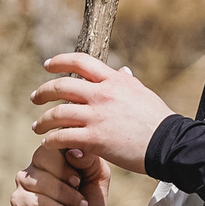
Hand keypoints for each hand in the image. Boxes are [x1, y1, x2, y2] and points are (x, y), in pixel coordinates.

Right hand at [8, 141, 109, 205]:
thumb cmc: (89, 205)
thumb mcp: (97, 179)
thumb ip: (90, 159)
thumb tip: (73, 151)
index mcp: (43, 163)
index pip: (44, 154)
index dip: (62, 168)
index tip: (78, 182)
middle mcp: (26, 178)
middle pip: (40, 180)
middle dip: (67, 196)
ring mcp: (18, 199)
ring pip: (35, 202)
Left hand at [28, 53, 173, 175]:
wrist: (169, 144)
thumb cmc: (158, 120)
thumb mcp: (142, 93)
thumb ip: (127, 82)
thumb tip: (123, 71)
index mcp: (114, 80)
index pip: (81, 61)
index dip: (60, 61)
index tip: (48, 65)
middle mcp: (102, 94)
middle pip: (62, 85)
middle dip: (43, 91)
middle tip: (35, 98)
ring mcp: (97, 116)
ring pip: (58, 113)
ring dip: (43, 120)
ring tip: (37, 126)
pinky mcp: (95, 139)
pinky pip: (63, 137)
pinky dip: (52, 141)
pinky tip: (48, 144)